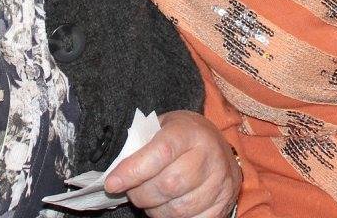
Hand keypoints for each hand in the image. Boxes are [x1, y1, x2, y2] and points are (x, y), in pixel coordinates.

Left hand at [104, 110, 239, 217]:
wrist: (217, 145)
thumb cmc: (181, 136)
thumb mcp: (161, 128)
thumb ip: (140, 145)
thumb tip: (117, 172)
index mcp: (189, 131)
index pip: (160, 153)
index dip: (133, 171)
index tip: (112, 183)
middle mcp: (209, 155)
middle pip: (168, 185)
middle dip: (141, 194)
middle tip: (131, 191)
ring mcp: (220, 181)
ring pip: (179, 208)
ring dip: (155, 209)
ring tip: (149, 200)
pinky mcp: (224, 202)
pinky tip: (166, 207)